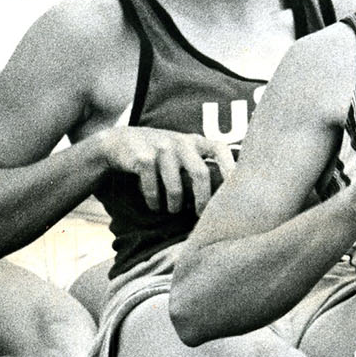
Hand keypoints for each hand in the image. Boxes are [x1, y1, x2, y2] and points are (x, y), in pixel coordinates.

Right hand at [99, 127, 233, 213]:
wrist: (120, 142)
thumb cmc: (160, 154)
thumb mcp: (183, 152)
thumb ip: (202, 164)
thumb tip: (228, 196)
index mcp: (196, 141)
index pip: (220, 149)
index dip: (230, 167)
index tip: (235, 189)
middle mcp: (181, 142)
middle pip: (200, 173)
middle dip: (203, 199)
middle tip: (202, 215)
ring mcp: (161, 148)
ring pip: (175, 185)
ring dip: (175, 203)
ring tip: (174, 210)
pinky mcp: (142, 157)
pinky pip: (153, 187)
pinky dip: (154, 200)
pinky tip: (155, 206)